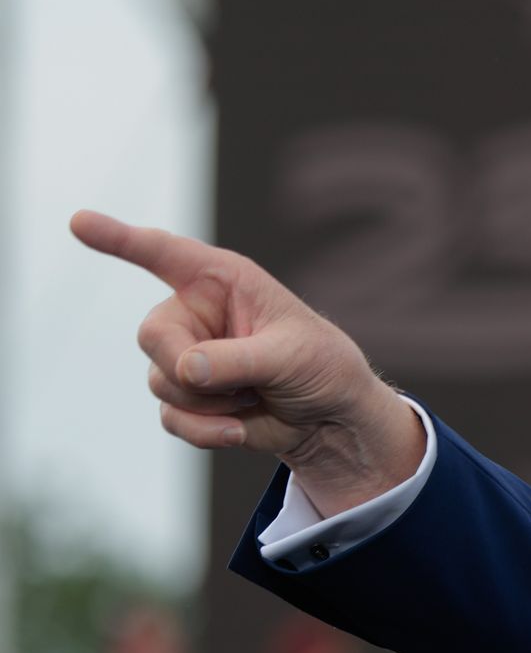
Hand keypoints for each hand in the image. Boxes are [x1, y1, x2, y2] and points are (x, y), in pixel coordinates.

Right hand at [71, 210, 425, 515]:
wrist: (330, 418)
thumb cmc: (321, 367)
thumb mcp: (290, 357)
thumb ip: (236, 359)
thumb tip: (184, 369)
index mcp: (222, 281)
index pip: (163, 252)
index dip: (119, 238)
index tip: (78, 221)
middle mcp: (195, 312)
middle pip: (152, 335)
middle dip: (191, 368)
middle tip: (244, 381)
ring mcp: (186, 355)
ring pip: (161, 381)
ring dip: (211, 403)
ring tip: (256, 394)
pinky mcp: (187, 397)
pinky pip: (170, 417)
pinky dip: (205, 430)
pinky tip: (240, 429)